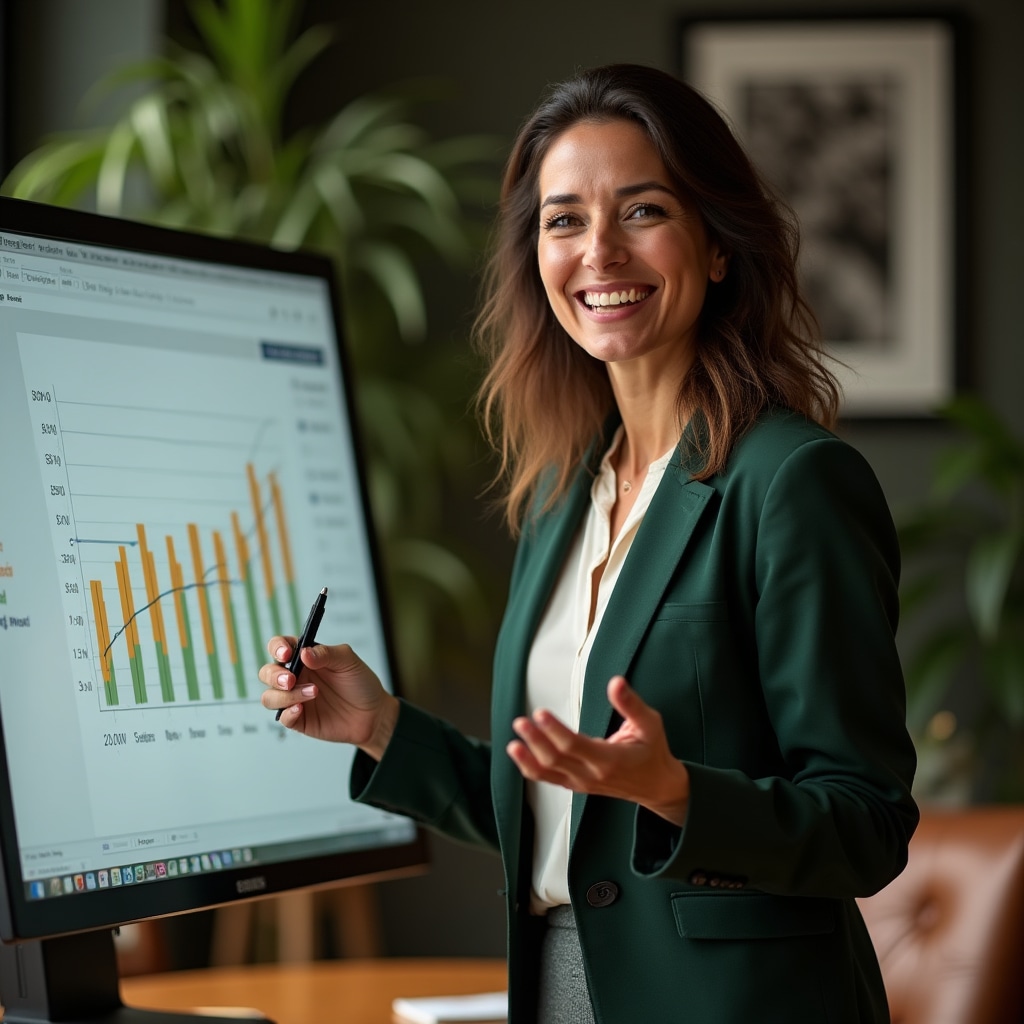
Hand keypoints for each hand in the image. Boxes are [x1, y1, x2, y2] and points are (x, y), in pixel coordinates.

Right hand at [258, 639, 398, 758]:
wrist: (372, 714)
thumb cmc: (360, 683)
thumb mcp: (348, 661)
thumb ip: (326, 653)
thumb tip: (304, 653)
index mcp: (304, 658)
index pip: (279, 647)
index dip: (277, 647)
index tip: (286, 653)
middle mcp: (296, 677)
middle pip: (267, 672)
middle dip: (274, 675)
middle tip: (291, 679)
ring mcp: (294, 699)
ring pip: (269, 696)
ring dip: (285, 695)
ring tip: (312, 694)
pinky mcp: (298, 719)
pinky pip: (282, 717)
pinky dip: (288, 713)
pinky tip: (301, 709)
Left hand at [507, 676, 689, 824]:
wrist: (657, 786)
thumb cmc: (653, 752)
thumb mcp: (649, 724)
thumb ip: (631, 704)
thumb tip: (616, 682)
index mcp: (609, 759)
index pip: (574, 746)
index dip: (554, 730)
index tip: (541, 714)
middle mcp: (592, 774)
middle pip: (556, 759)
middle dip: (536, 740)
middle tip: (521, 722)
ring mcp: (582, 783)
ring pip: (548, 773)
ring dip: (528, 756)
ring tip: (514, 741)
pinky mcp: (576, 785)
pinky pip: (548, 779)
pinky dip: (531, 768)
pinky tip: (519, 754)